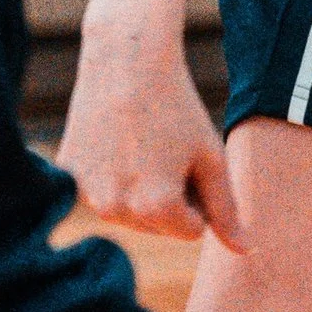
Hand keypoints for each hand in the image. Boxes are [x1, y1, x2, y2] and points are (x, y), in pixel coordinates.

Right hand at [63, 14, 243, 246]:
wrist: (126, 60)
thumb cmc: (177, 108)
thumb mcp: (211, 158)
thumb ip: (226, 210)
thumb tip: (244, 252)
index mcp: (157, 208)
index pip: (191, 230)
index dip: (198, 196)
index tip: (191, 160)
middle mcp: (116, 209)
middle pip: (157, 225)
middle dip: (167, 197)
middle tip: (165, 149)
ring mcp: (86, 193)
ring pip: (127, 211)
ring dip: (139, 190)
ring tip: (142, 144)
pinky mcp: (67, 175)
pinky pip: (100, 190)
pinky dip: (111, 174)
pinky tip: (115, 140)